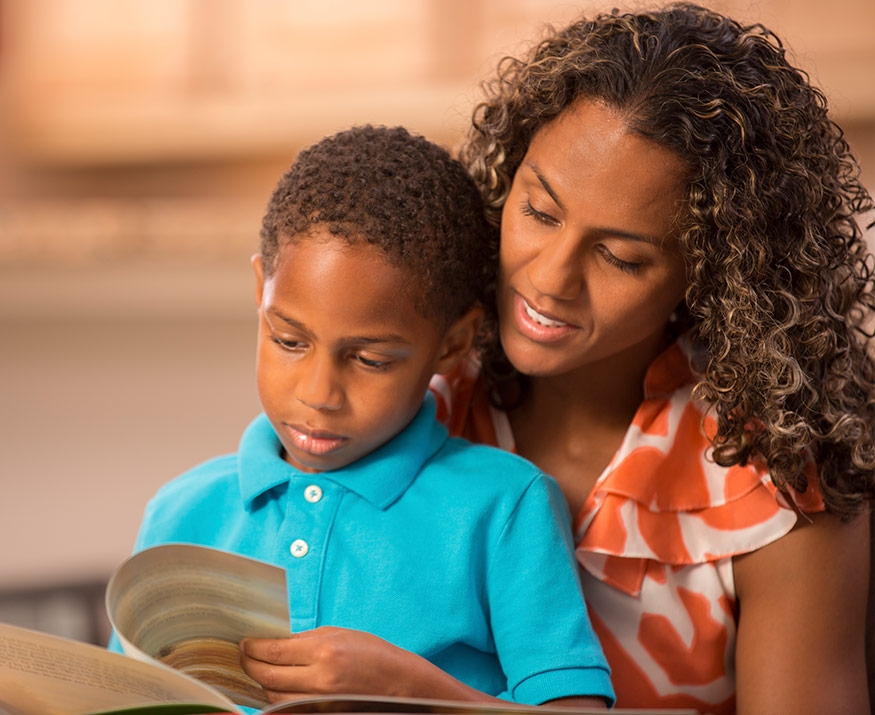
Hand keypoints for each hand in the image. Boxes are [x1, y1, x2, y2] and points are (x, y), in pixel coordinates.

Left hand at [239, 626, 475, 703]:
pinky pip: (288, 708)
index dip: (252, 647)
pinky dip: (278, 697)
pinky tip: (275, 685)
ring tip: (259, 668)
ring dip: (262, 682)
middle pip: (267, 677)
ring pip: (274, 696)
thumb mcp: (339, 634)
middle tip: (244, 655)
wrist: (399, 684)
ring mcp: (319, 702)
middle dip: (249, 665)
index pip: (273, 651)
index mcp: (324, 652)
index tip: (244, 642)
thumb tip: (274, 641)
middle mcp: (319, 680)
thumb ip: (304, 640)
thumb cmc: (372, 653)